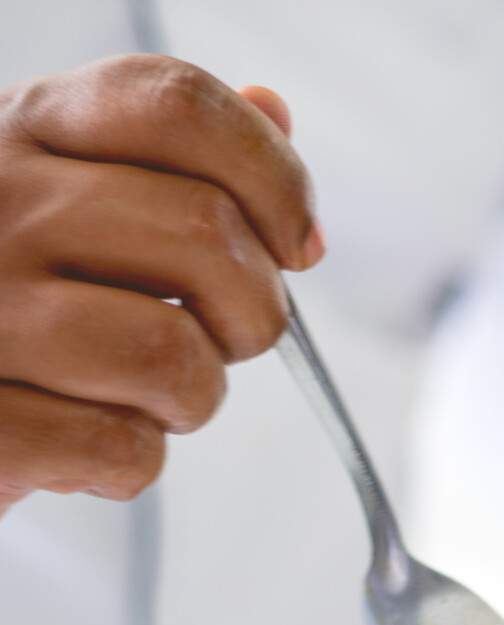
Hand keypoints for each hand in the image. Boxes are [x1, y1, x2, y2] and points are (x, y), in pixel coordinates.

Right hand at [0, 55, 319, 517]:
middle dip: (254, 310)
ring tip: (150, 396)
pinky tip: (89, 439)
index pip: (177, 106)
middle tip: (222, 338)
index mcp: (27, 128)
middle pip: (204, 232)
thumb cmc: (15, 289)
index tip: (298, 245)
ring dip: (196, 395)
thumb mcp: (69, 191)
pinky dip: (133, 461)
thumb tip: (273, 110)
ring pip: (172, 352)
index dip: (272, 177)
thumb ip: (172, 155)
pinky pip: (118, 446)